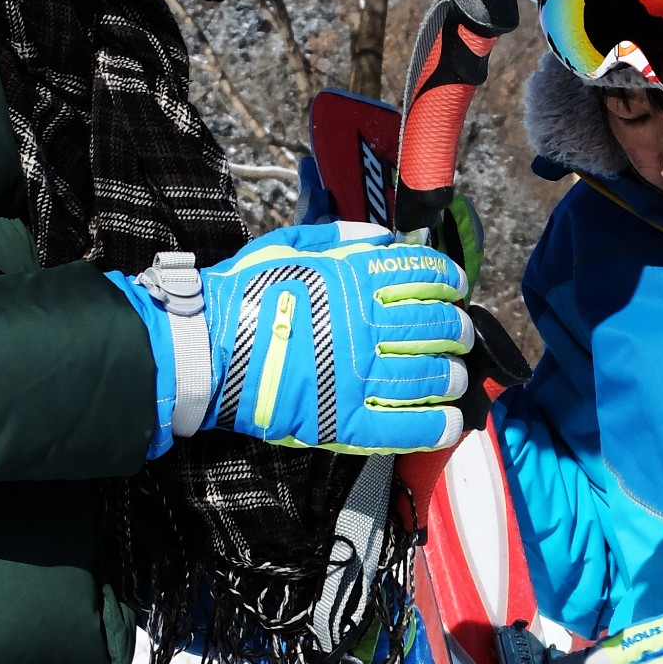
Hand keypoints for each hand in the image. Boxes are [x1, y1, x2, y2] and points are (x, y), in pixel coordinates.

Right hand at [109, 223, 470, 458]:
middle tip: (461, 335)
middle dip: (457, 329)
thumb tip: (384, 237)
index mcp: (352, 280)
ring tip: (456, 377)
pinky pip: (403, 426)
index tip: (456, 287)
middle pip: (435, 326)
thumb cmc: (241, 295)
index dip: (448, 280)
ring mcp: (355, 375)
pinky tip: (452, 422)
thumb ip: (339, 238)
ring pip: (428, 375)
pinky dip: (435, 425)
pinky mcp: (343, 419)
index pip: (421, 275)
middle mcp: (363, 325)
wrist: (201, 349)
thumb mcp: (286, 246)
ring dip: (452, 376)